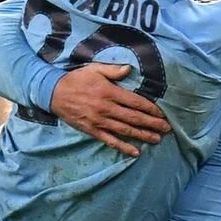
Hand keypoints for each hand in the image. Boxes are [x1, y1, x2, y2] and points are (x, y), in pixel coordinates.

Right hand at [50, 63, 169, 156]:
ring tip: (157, 139)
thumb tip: (129, 69)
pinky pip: (111, 141)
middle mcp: (106, 108)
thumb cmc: (76, 79)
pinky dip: (124, 147)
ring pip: (125, 130)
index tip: (162, 113)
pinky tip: (136, 152)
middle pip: (134, 117)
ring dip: (143, 135)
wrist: (53, 93)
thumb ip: (113, 70)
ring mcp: (100, 121)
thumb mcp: (94, 69)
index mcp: (109, 92)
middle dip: (152, 123)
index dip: (151, 108)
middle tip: (167, 128)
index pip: (135, 102)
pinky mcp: (92, 130)